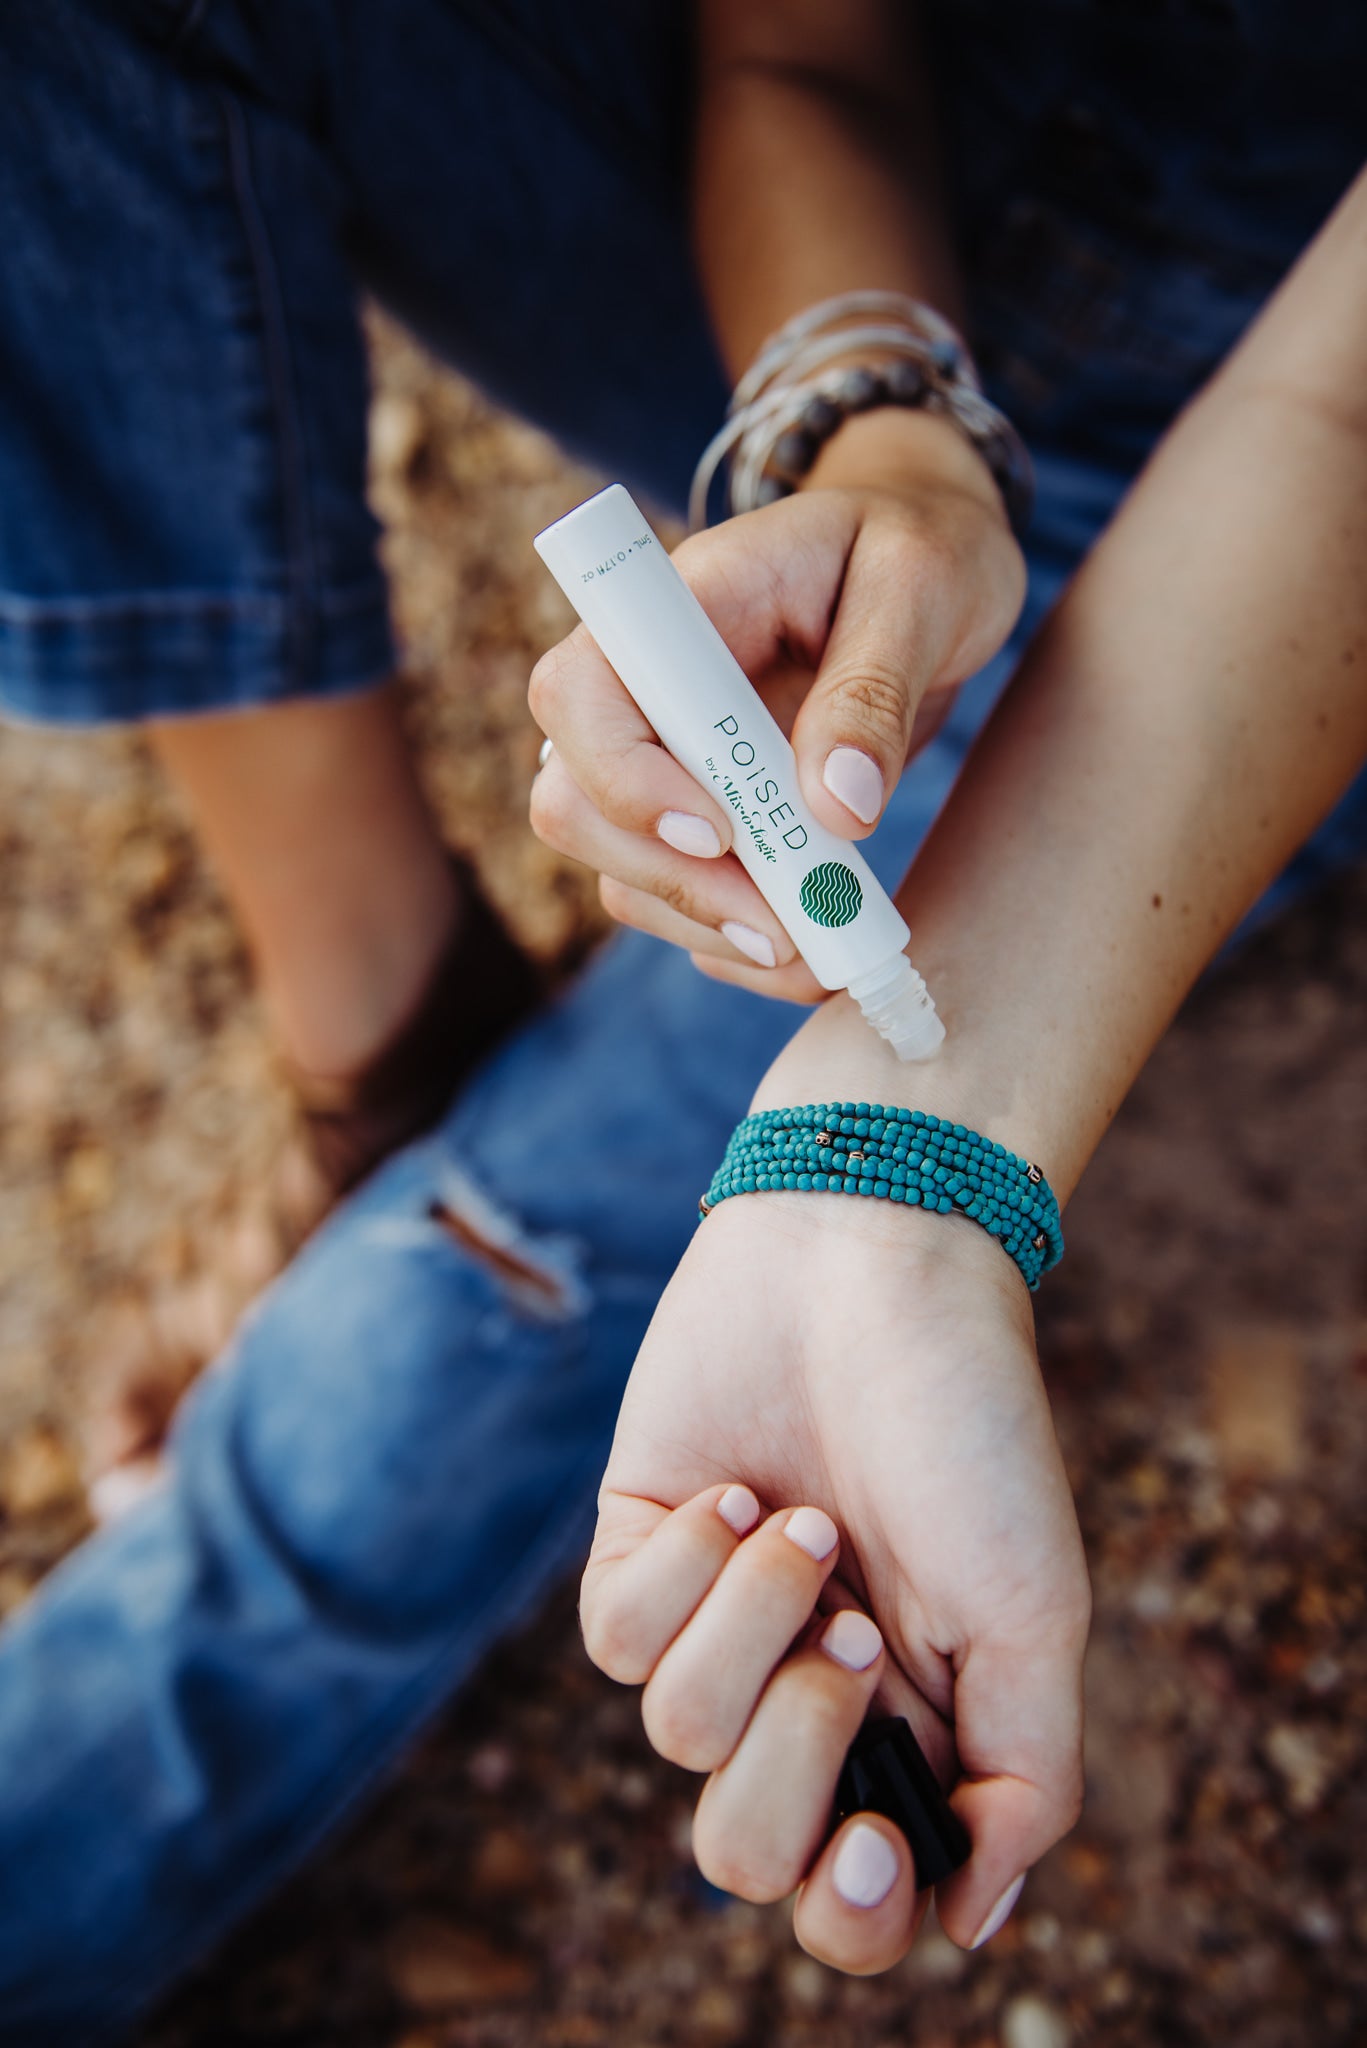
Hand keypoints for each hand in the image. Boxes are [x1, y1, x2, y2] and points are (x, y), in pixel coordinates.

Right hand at [530, 410, 1023, 999]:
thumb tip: (838, 806)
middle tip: (790, 930)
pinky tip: (820, 952)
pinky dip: (740, 944)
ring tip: (827, 956)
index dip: (623, 778)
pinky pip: (682, 902)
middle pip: (574, 804)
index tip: (724, 832)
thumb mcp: (923, 586)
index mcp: (677, 608)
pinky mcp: (706, 815)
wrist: (932, 562)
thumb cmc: (921, 548)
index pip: (577, 693)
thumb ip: (875, 687)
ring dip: (709, 929)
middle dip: (673, 882)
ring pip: (623, 871)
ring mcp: (667, 760)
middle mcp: (645, 689)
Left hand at [580, 1185, 1089, 1972]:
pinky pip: (616, 1640)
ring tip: (807, 1523)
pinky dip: (683, 1567)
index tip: (872, 1844)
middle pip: (745, 1851)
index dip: (851, 1912)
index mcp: (910, 1726)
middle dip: (791, 1755)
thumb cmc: (968, 1428)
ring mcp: (718, 1627)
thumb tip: (968, 1923)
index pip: (855, 1900)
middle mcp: (806, 1694)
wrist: (874, 1263)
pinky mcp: (639, 1555)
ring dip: (751, 1622)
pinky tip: (735, 1491)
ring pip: (678, 1736)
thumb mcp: (1036, 1611)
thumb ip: (1023, 1781)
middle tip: (851, 1639)